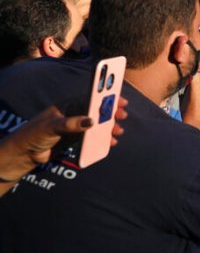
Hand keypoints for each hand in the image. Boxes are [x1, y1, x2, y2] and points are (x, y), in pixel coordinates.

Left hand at [3, 100, 126, 174]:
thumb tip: (91, 121)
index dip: (106, 97)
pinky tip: (109, 142)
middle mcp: (73, 114)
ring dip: (109, 127)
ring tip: (118, 131)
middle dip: (111, 112)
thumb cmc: (34, 134)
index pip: (90, 98)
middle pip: (97, 110)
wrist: (24, 155)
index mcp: (67, 106)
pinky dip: (103, 139)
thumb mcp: (52, 126)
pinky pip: (93, 137)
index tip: (120, 99)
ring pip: (97, 124)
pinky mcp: (76, 139)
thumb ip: (72, 123)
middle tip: (122, 115)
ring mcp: (75, 127)